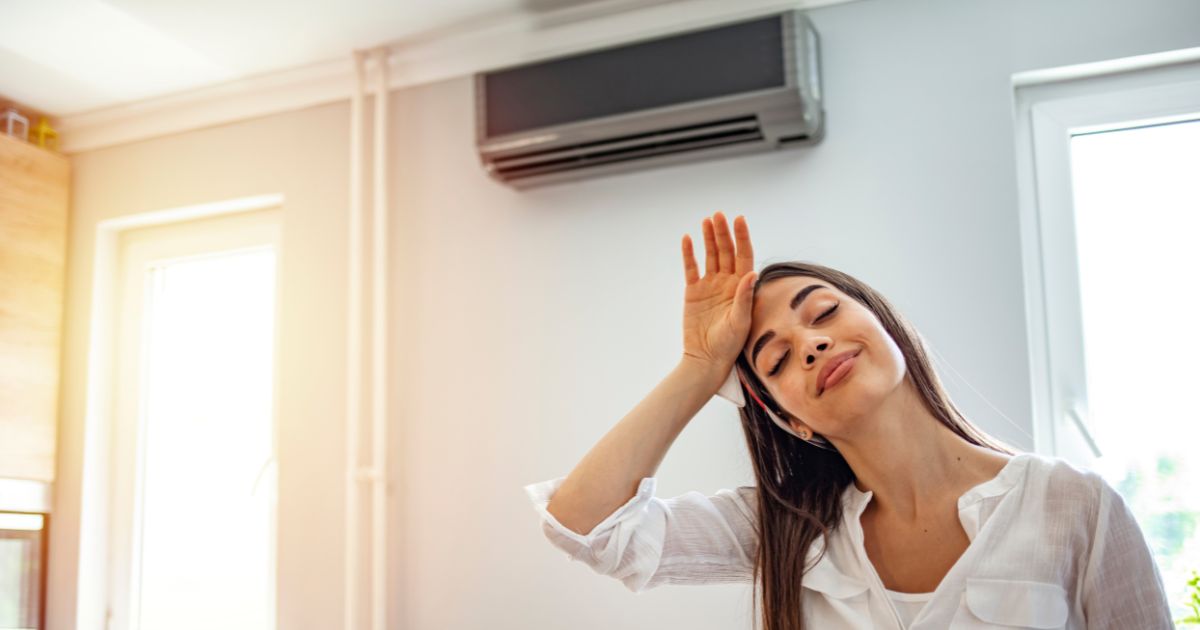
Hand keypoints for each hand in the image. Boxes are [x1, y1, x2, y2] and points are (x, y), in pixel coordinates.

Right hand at [680, 212, 755, 371]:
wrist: (706, 358)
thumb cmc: (729, 344)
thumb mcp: (740, 321)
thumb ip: (744, 297)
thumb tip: (752, 273)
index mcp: (742, 287)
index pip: (744, 256)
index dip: (742, 237)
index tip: (739, 220)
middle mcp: (727, 283)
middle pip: (726, 251)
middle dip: (723, 233)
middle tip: (719, 215)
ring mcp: (710, 286)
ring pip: (710, 255)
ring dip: (709, 238)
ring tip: (706, 221)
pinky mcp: (693, 292)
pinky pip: (691, 268)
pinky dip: (689, 254)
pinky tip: (688, 239)